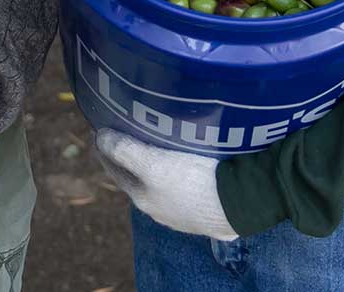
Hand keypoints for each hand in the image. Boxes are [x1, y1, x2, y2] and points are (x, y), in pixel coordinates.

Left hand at [94, 130, 236, 239]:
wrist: (243, 203)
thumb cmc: (195, 183)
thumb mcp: (153, 164)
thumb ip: (125, 151)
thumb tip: (101, 138)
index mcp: (144, 200)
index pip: (116, 170)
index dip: (106, 149)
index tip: (101, 129)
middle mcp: (162, 211)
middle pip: (138, 178)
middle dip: (131, 157)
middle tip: (127, 132)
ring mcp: (186, 214)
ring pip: (163, 185)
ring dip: (156, 167)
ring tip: (158, 144)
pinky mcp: (210, 210)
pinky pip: (187, 188)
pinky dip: (180, 174)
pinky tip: (188, 163)